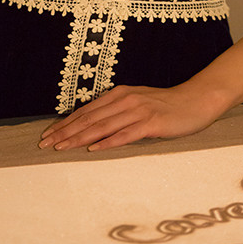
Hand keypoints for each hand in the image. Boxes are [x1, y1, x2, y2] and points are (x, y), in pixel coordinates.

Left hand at [38, 82, 221, 151]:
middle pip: (89, 118)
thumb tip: (94, 127)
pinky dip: (107, 142)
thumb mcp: (137, 104)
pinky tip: (93, 149)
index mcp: (119, 94)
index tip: (48, 135)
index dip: (65, 123)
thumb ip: (117, 112)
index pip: (86, 111)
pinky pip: (125, 134)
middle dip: (64, 132)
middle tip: (45, 144)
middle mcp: (124, 100)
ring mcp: (137, 110)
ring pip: (102, 126)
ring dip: (79, 137)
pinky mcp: (151, 122)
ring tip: (61, 148)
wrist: (196, 100)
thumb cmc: (166, 105)